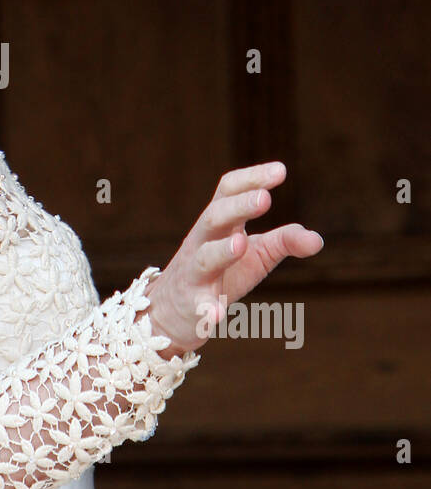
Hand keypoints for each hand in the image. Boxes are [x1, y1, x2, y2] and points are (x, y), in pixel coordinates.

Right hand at [145, 161, 323, 354]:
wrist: (170, 311)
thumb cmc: (219, 274)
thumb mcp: (256, 254)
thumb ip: (285, 241)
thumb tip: (318, 239)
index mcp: (218, 224)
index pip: (228, 191)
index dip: (251, 178)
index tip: (280, 171)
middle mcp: (202, 242)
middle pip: (214, 217)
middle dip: (238, 207)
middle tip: (265, 199)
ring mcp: (194, 273)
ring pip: (204, 258)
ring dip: (222, 250)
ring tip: (242, 243)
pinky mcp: (191, 306)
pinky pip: (198, 307)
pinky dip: (206, 310)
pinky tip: (217, 316)